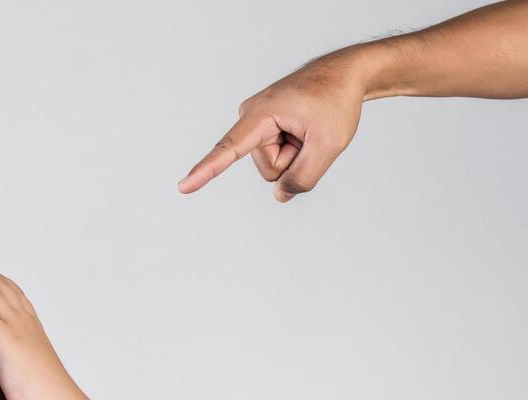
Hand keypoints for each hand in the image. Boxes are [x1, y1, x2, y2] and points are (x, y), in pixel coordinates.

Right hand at [177, 50, 369, 201]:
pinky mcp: (263, 129)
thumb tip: (280, 196)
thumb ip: (304, 177)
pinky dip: (295, 151)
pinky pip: (277, 156)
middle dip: (294, 160)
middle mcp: (251, 116)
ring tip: (309, 129)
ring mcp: (256, 123)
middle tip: (313, 133)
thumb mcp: (329, 144)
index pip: (229, 149)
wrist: (344, 75)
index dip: (206, 170)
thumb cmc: (336, 101)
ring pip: (274, 166)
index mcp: (262, 113)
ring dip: (297, 154)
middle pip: (269, 168)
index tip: (184, 186)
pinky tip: (304, 131)